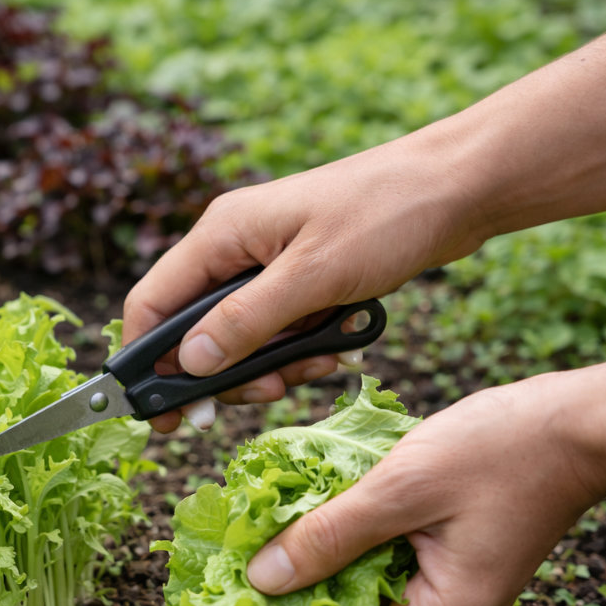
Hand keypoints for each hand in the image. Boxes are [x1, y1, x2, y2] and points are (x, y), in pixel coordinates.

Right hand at [123, 131, 486, 432]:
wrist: (458, 188)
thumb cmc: (387, 215)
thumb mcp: (314, 276)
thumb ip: (246, 322)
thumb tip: (188, 364)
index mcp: (222, 234)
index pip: (154, 304)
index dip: (147, 363)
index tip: (160, 417)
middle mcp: (235, 247)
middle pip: (196, 330)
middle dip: (227, 372)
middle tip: (265, 396)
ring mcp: (268, 263)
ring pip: (242, 337)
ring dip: (272, 365)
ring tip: (315, 369)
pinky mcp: (302, 278)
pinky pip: (281, 330)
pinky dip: (301, 351)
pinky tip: (335, 352)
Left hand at [243, 374, 605, 605]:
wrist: (575, 425)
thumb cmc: (503, 450)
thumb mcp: (403, 486)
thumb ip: (332, 534)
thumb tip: (264, 576)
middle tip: (237, 585)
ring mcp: (445, 593)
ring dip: (312, 585)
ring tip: (259, 552)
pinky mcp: (441, 564)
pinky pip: (379, 577)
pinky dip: (339, 558)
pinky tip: (305, 526)